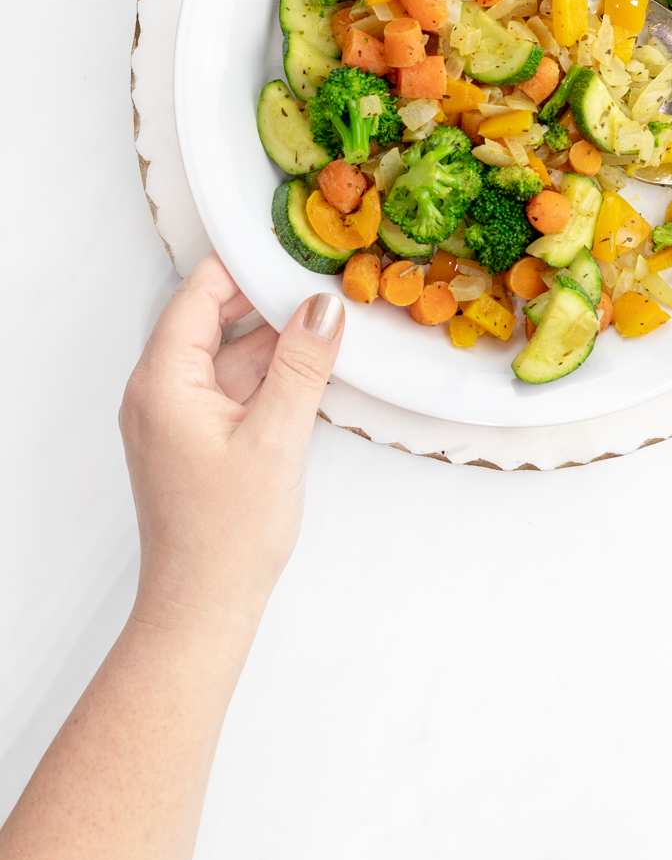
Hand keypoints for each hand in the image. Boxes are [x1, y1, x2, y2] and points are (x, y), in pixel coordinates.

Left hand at [120, 255, 343, 634]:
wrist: (204, 607)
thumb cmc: (225, 536)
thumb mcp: (277, 437)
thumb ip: (301, 364)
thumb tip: (321, 309)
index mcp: (162, 381)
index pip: (198, 293)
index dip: (244, 267)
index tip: (290, 252)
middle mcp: (158, 391)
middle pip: (210, 319)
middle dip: (264, 300)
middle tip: (318, 285)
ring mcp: (174, 415)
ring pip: (225, 353)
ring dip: (271, 341)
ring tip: (325, 327)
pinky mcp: (193, 437)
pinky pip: (229, 386)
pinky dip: (266, 375)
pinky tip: (307, 372)